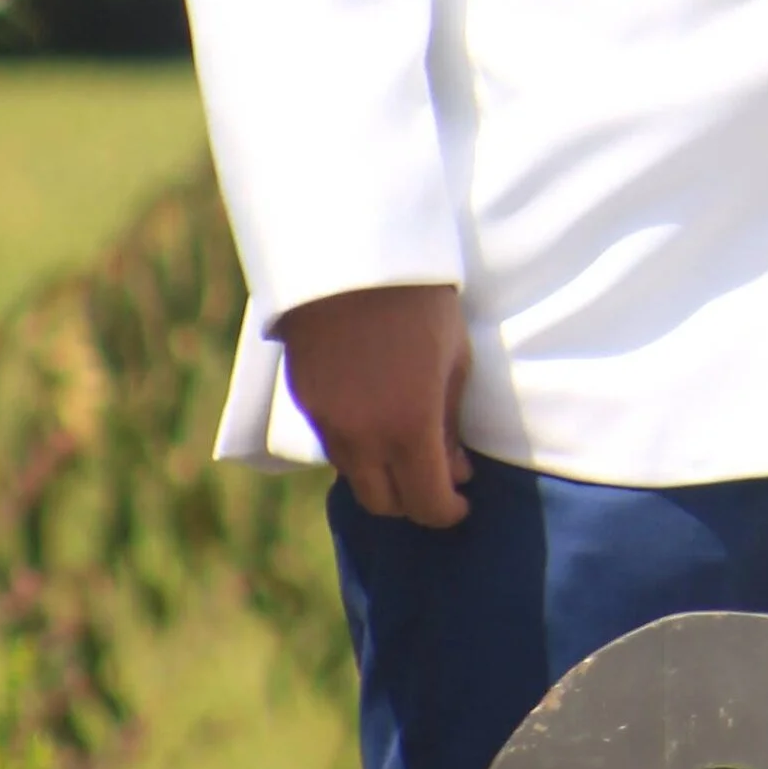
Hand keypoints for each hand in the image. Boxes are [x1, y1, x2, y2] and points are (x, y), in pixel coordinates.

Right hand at [279, 284, 474, 526]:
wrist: (351, 256)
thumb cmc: (420, 302)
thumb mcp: (455, 360)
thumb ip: (451, 423)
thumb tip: (457, 469)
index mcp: (409, 429)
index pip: (426, 505)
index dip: (448, 512)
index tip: (461, 502)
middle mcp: (363, 439)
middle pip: (384, 504)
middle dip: (414, 501)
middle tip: (437, 478)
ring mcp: (327, 423)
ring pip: (355, 477)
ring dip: (382, 475)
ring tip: (407, 443)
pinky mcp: (305, 402)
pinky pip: (334, 446)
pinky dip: (358, 449)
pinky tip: (376, 421)